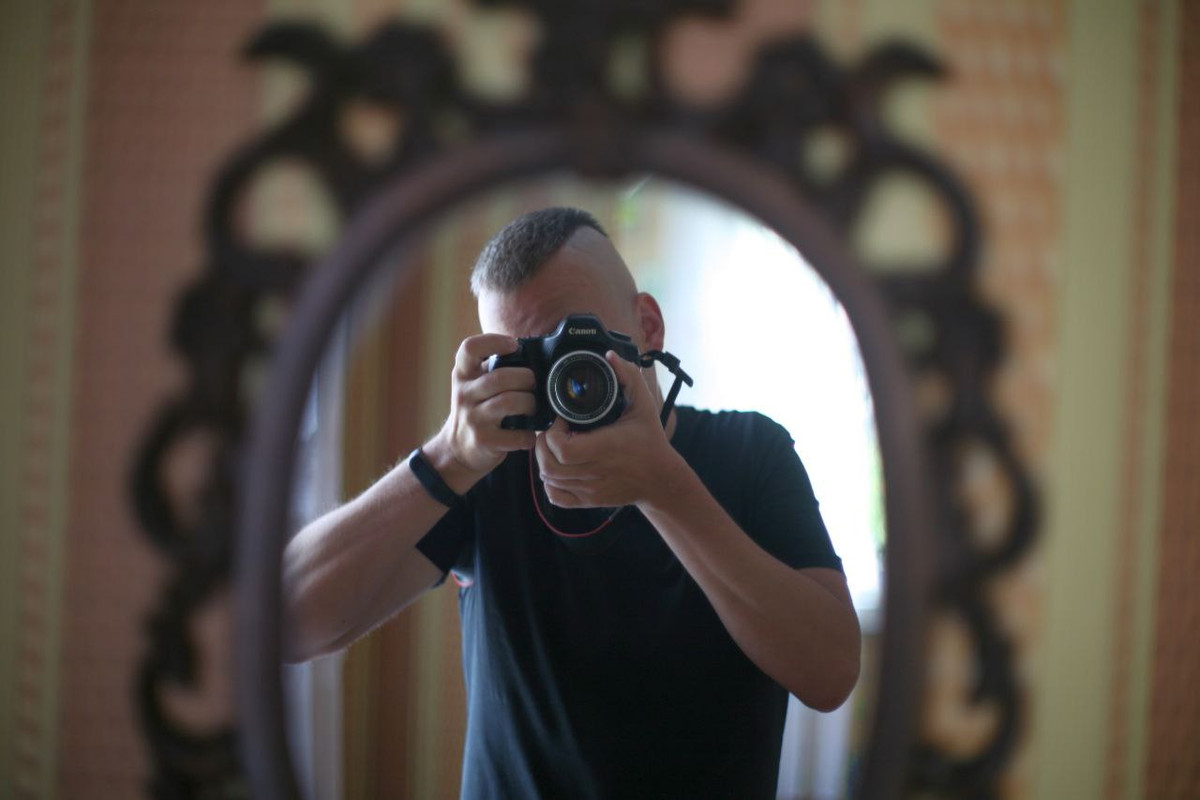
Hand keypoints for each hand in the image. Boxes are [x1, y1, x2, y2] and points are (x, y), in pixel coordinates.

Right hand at [426, 333, 536, 491]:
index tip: (514, 345)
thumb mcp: (473, 385)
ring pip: (509, 402)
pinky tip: (528, 433)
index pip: (470, 348)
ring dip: (530, 404)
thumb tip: (530, 352)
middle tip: (533, 383)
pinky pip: (516, 434)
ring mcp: (473, 418)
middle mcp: (464, 394)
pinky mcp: (484, 440)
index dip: (494, 341)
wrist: (457, 448)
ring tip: (533, 407)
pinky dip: (528, 434)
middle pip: (500, 377)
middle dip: (526, 378)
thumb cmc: (474, 409)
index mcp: (463, 375)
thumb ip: (492, 369)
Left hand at [535, 351, 681, 508]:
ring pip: (549, 480)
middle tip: (552, 430)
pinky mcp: (588, 501)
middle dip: (543, 444)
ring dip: (544, 460)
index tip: (560, 418)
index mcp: (606, 448)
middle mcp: (596, 472)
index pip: (563, 449)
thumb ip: (628, 376)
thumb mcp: (643, 404)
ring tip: (554, 445)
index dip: (552, 432)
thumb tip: (610, 355)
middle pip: (549, 466)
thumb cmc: (650, 440)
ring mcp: (590, 489)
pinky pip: (556, 497)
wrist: (660, 478)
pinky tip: (558, 467)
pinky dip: (549, 482)